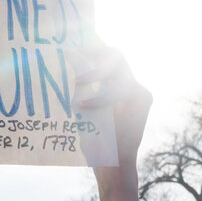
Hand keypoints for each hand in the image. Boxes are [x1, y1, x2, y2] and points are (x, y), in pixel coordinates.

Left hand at [77, 47, 151, 200]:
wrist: (111, 165)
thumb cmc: (93, 140)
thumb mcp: (80, 111)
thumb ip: (76, 91)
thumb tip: (56, 69)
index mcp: (112, 84)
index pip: (103, 56)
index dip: (91, 43)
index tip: (71, 36)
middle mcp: (127, 82)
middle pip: (115, 53)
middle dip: (95, 47)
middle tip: (73, 50)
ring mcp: (137, 88)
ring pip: (119, 64)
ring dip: (96, 70)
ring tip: (77, 80)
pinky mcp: (144, 97)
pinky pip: (122, 89)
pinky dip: (101, 97)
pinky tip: (84, 106)